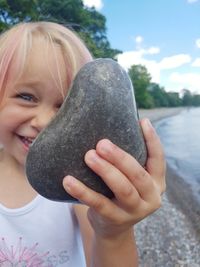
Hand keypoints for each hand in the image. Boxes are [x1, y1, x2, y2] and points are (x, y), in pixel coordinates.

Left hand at [63, 118, 165, 237]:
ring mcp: (135, 211)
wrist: (113, 228)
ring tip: (89, 156)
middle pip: (138, 175)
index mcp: (157, 182)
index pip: (158, 159)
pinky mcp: (115, 219)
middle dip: (120, 158)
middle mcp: (151, 197)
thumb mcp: (131, 179)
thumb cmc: (120, 193)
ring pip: (123, 189)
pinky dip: (83, 191)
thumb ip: (127, 161)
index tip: (142, 121)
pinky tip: (68, 180)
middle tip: (102, 144)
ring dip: (105, 171)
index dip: (152, 140)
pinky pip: (98, 204)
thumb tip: (111, 128)